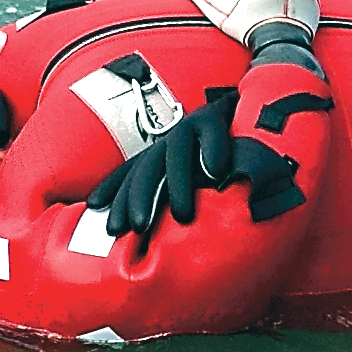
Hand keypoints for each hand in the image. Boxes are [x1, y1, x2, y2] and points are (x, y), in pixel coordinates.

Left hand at [85, 91, 305, 247]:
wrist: (252, 113)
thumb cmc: (225, 158)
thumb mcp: (196, 179)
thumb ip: (178, 198)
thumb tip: (165, 238)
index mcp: (160, 154)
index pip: (130, 172)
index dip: (113, 191)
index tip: (99, 213)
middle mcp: (170, 139)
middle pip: (146, 167)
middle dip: (138, 197)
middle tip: (136, 227)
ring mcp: (191, 125)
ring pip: (176, 153)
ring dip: (178, 184)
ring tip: (184, 216)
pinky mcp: (216, 115)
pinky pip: (212, 132)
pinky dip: (214, 150)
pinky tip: (217, 173)